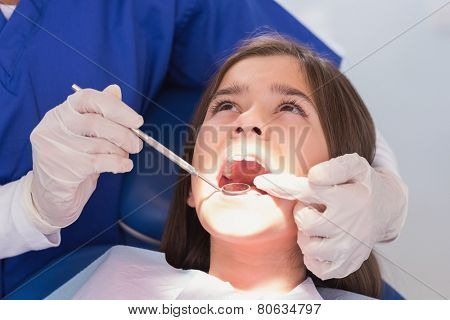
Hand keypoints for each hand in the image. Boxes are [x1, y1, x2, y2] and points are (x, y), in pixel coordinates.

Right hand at [29, 85, 142, 228]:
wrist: (51, 199)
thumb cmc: (73, 163)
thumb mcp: (86, 136)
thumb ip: (100, 113)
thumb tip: (116, 90)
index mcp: (59, 114)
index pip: (88, 98)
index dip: (117, 108)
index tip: (137, 120)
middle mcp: (53, 128)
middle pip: (97, 122)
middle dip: (124, 134)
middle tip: (137, 144)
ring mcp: (55, 150)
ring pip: (100, 144)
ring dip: (120, 152)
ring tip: (124, 157)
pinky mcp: (63, 170)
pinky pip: (100, 163)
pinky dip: (118, 164)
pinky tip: (123, 166)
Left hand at [254, 153, 407, 279]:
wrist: (386, 209)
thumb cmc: (361, 185)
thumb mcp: (355, 166)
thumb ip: (335, 167)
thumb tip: (313, 177)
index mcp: (347, 198)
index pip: (305, 191)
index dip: (280, 185)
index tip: (261, 181)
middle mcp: (348, 226)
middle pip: (304, 221)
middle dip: (303, 212)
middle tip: (315, 207)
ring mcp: (348, 249)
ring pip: (308, 246)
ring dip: (307, 235)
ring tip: (320, 224)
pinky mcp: (346, 265)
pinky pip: (316, 266)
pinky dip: (313, 256)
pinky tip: (322, 241)